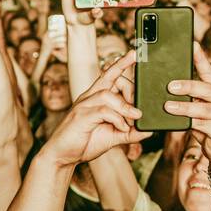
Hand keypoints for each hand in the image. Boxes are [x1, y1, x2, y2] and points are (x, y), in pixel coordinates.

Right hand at [48, 50, 147, 166]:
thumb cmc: (84, 143)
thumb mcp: (113, 137)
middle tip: (139, 109)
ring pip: (108, 95)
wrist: (62, 157)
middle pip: (112, 80)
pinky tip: (122, 128)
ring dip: (125, 107)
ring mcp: (83, 105)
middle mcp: (88, 98)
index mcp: (95, 98)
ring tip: (135, 119)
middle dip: (130, 90)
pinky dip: (117, 118)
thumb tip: (149, 130)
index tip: (135, 53)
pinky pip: (103, 110)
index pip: (109, 75)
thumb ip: (130, 132)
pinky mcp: (81, 116)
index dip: (121, 63)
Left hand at [164, 42, 210, 167]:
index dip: (201, 59)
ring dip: (184, 107)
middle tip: (170, 86)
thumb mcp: (204, 107)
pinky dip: (187, 123)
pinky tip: (175, 122)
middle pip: (208, 89)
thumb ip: (195, 95)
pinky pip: (202, 126)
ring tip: (168, 106)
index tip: (192, 46)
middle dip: (188, 86)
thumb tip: (172, 82)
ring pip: (204, 109)